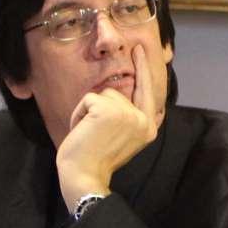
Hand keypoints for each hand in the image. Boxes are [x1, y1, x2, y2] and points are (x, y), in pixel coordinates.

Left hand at [55, 38, 169, 213]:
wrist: (85, 178)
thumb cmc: (95, 161)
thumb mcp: (120, 138)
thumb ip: (126, 117)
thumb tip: (116, 93)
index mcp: (148, 127)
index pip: (148, 92)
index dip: (143, 69)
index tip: (139, 49)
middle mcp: (144, 120)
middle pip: (118, 92)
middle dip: (99, 107)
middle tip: (92, 127)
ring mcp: (128, 114)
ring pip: (103, 94)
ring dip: (88, 112)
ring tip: (88, 134)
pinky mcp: (109, 110)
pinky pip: (88, 99)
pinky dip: (78, 113)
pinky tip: (81, 131)